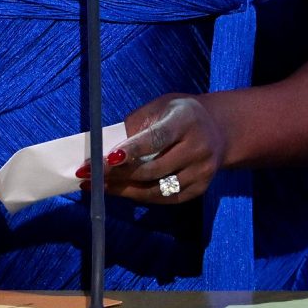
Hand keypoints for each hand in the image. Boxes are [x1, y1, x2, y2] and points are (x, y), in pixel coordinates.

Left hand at [90, 93, 229, 204]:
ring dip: (125, 190)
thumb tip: (103, 153)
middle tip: (90, 175)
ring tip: (100, 187)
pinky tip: (121, 191)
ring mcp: (202, 171)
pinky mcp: (200, 188)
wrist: (216, 128)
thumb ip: (135, 128)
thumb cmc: (177, 116)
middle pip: (155, 169)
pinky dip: (141, 196)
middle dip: (118, 175)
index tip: (106, 160)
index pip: (157, 138)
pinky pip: (166, 199)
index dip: (131, 150)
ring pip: (158, 189)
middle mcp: (199, 147)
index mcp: (186, 120)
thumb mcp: (158, 109)